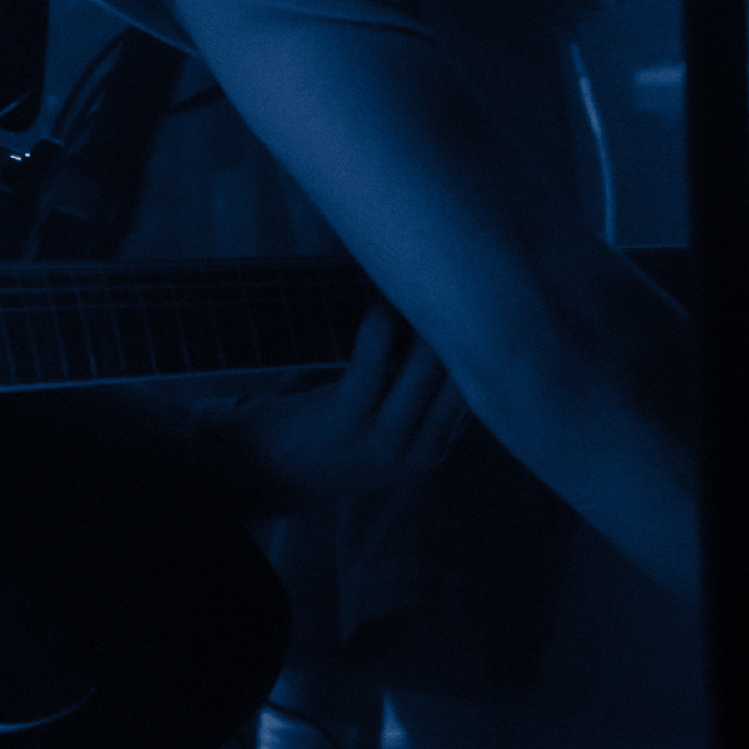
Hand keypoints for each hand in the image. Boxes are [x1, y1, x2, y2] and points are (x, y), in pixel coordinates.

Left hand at [204, 304, 469, 518]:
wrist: (262, 472)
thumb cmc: (328, 429)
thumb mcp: (388, 419)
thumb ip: (419, 383)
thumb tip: (445, 312)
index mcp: (436, 444)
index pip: (482, 389)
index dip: (485, 341)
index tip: (484, 299)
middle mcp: (421, 450)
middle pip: (464, 376)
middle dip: (467, 324)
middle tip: (462, 275)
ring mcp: (384, 440)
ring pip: (427, 367)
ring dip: (426, 319)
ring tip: (419, 282)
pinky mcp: (344, 420)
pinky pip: (373, 362)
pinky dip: (380, 327)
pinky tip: (381, 306)